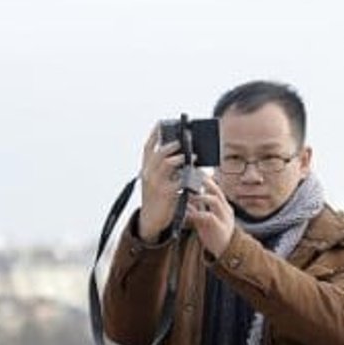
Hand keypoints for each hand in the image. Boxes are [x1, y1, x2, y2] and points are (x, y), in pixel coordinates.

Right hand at [138, 125, 185, 241]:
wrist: (151, 220)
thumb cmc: (158, 199)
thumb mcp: (159, 181)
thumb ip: (169, 169)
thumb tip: (186, 157)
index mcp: (146, 169)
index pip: (147, 148)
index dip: (154, 135)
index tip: (160, 124)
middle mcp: (148, 174)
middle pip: (158, 153)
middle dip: (171, 145)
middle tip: (182, 139)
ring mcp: (155, 183)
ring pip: (166, 163)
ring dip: (180, 157)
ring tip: (192, 155)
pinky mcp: (166, 193)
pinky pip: (178, 180)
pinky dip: (189, 175)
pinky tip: (197, 173)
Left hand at [185, 173, 234, 257]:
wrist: (226, 252)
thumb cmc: (215, 235)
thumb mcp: (206, 220)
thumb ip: (198, 210)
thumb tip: (186, 201)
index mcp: (224, 207)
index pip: (216, 189)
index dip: (207, 181)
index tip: (195, 173)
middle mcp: (226, 210)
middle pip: (217, 191)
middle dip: (205, 183)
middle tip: (192, 177)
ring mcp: (224, 218)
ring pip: (214, 201)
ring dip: (201, 196)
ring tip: (190, 195)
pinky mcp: (219, 227)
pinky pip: (208, 216)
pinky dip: (196, 213)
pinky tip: (188, 213)